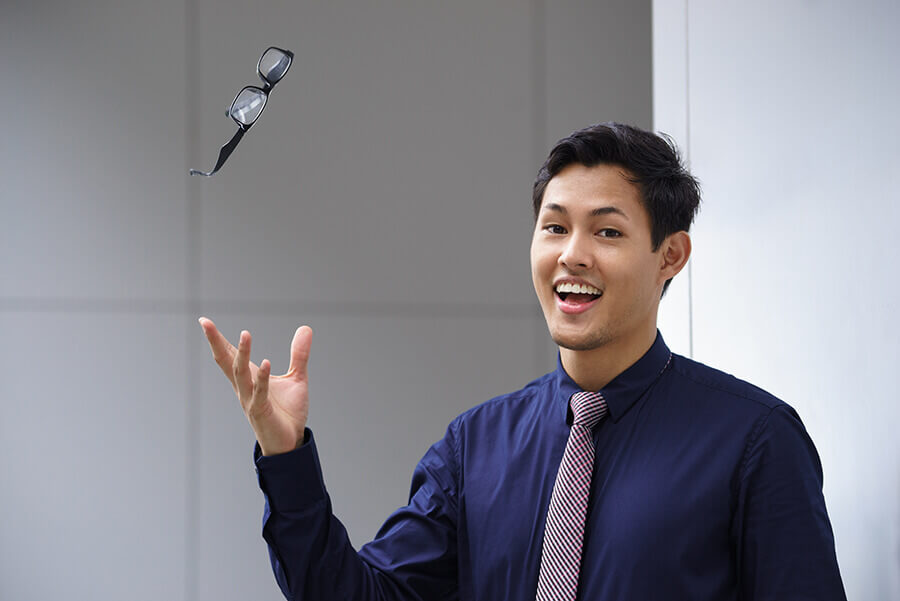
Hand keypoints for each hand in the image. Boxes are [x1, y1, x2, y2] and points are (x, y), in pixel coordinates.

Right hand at [199, 317, 312, 455]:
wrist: (290, 443)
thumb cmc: (287, 413)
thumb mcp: (296, 377)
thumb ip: (299, 354)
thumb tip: (305, 328)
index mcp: (248, 379)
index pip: (229, 355)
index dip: (218, 339)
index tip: (204, 321)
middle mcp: (244, 388)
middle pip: (226, 361)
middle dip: (216, 342)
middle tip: (205, 323)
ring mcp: (250, 400)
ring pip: (240, 374)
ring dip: (242, 354)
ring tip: (245, 334)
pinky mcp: (261, 411)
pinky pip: (259, 392)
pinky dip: (261, 377)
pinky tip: (265, 362)